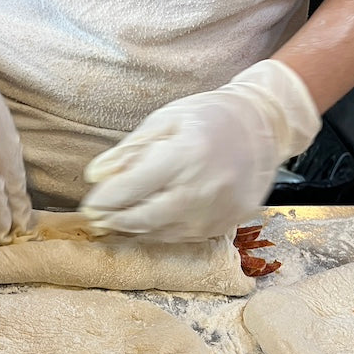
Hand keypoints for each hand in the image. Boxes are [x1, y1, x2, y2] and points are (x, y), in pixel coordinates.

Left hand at [80, 60, 320, 242]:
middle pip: (142, 219)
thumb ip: (129, 150)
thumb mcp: (165, 119)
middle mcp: (202, 190)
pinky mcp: (224, 225)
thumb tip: (94, 176)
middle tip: (96, 218)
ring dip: (133, 229)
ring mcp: (215, 212)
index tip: (88, 203)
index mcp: (186, 155)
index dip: (104, 199)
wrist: (264, 127)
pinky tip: (147, 221)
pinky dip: (159, 231)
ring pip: (159, 233)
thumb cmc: (210, 116)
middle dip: (113, 220)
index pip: (131, 188)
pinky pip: (181, 237)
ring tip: (117, 219)